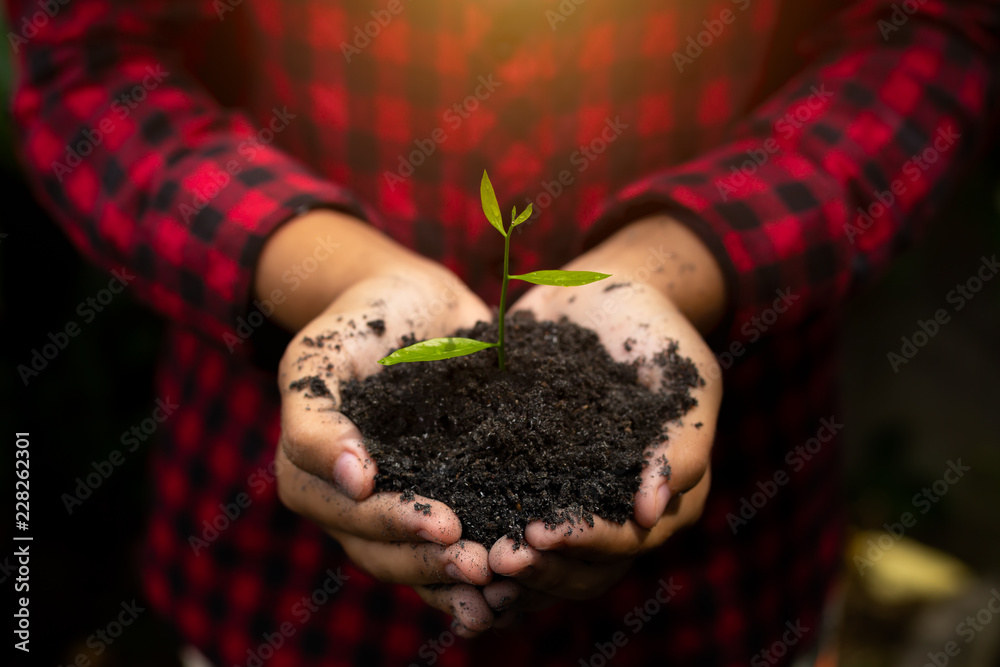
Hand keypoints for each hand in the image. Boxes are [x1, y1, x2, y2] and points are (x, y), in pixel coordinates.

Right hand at [265, 212, 498, 634]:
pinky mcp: (442, 493)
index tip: (446, 526)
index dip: (395, 525)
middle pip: (383, 551)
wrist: (413, 297)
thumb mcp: (318, 356)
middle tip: (482, 565)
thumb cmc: (359, 320)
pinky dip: (475, 567)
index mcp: (310, 474)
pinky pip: (449, 543)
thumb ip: (315, 419)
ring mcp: (396, 500)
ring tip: (501, 582)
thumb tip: (353, 482)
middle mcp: (350, 500)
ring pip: (415, 559)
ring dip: (455, 577)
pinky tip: (516, 585)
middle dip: (432, 561)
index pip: (349, 516)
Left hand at [487, 216, 724, 615]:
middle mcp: (618, 510)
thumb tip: (652, 512)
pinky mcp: (530, 479)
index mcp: (665, 497)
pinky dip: (484, 540)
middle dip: (540, 570)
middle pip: (584, 569)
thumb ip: (682, 443)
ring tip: (470, 561)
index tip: (540, 535)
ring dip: (511, 570)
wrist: (601, 294)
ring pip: (545, 560)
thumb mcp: (686, 377)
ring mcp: (572, 498)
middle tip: (494, 561)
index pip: (627, 541)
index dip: (585, 544)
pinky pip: (508, 522)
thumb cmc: (655, 331)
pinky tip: (448, 541)